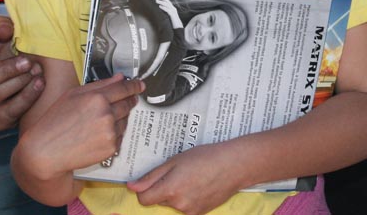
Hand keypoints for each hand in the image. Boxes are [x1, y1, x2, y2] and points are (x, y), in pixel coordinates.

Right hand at [0, 15, 43, 130]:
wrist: (26, 76)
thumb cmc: (8, 54)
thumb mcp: (2, 35)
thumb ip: (0, 27)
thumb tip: (3, 31)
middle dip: (3, 70)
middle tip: (26, 61)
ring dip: (17, 82)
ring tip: (36, 70)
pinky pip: (8, 112)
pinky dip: (26, 97)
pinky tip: (39, 83)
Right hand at [16, 73, 144, 178]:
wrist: (45, 152)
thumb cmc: (55, 121)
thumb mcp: (73, 95)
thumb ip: (100, 85)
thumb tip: (120, 78)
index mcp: (97, 98)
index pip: (124, 89)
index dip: (134, 86)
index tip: (140, 85)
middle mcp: (106, 114)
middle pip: (128, 104)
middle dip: (129, 101)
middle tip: (127, 100)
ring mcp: (110, 132)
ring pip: (125, 120)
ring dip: (120, 118)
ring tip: (101, 121)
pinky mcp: (111, 148)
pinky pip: (120, 136)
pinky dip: (114, 133)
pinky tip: (98, 134)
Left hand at [128, 141, 250, 214]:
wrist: (234, 165)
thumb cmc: (205, 157)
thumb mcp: (176, 160)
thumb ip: (152, 176)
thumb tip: (132, 187)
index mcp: (170, 189)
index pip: (144, 199)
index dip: (145, 189)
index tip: (152, 180)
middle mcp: (178, 204)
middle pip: (159, 200)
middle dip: (164, 189)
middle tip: (180, 173)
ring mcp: (190, 211)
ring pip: (173, 204)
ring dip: (177, 194)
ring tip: (193, 177)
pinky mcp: (200, 214)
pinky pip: (186, 208)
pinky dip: (189, 198)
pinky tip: (200, 186)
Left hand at [156, 0, 182, 28]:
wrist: (178, 27)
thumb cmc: (173, 22)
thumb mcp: (168, 16)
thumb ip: (165, 11)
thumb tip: (160, 7)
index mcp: (171, 8)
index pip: (167, 1)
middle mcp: (173, 9)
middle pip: (167, 1)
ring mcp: (173, 12)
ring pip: (167, 5)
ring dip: (162, 2)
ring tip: (156, 0)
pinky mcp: (173, 15)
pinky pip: (168, 10)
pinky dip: (164, 8)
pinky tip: (160, 6)